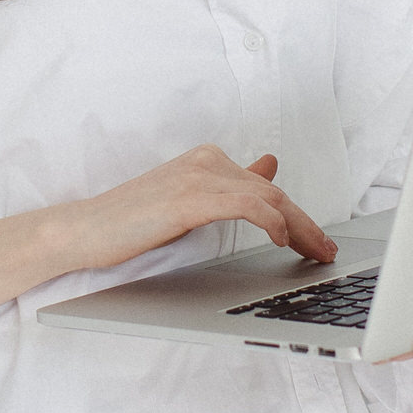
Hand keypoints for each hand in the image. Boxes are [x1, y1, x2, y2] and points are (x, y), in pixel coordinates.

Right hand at [0, 148, 335, 319]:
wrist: (84, 230)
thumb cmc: (131, 223)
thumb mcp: (188, 201)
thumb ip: (229, 186)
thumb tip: (268, 168)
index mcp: (207, 160)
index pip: (267, 188)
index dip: (300, 215)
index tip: (320, 240)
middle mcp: (207, 161)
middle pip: (274, 193)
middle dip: (308, 225)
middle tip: (328, 252)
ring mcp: (197, 176)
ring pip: (267, 199)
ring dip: (300, 227)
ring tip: (316, 252)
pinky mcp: (188, 198)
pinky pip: (245, 205)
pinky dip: (270, 221)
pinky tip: (282, 239)